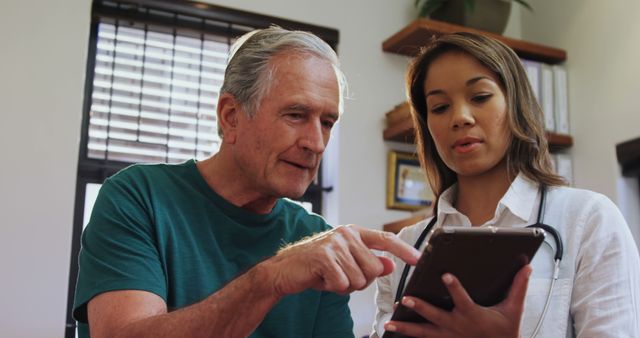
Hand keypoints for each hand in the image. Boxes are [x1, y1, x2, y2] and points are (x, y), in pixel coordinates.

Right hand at [261, 224, 420, 295]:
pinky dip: (333, 288)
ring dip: (345, 286)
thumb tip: (390, 265)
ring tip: (329, 276)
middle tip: (340, 277)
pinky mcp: (324, 256)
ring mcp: (334, 243)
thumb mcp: (346, 264)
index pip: (384, 239)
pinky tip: (321, 279)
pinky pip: (343, 283)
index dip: (403, 250)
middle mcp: (346, 234)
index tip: (418, 259)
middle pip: (373, 269)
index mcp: (353, 233)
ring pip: (359, 279)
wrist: (283, 271)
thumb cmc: (316, 267)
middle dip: (359, 281)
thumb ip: (368, 263)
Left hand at [384, 264, 531, 337]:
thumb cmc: (505, 333)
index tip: (445, 275)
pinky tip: (394, 333)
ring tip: (389, 323)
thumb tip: (527, 267)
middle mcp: (457, 327)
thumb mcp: (513, 310)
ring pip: (423, 332)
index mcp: (472, 315)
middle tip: (407, 299)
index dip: (454, 287)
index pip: (462, 298)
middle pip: (435, 316)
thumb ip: (518, 287)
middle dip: (420, 308)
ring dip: (405, 328)